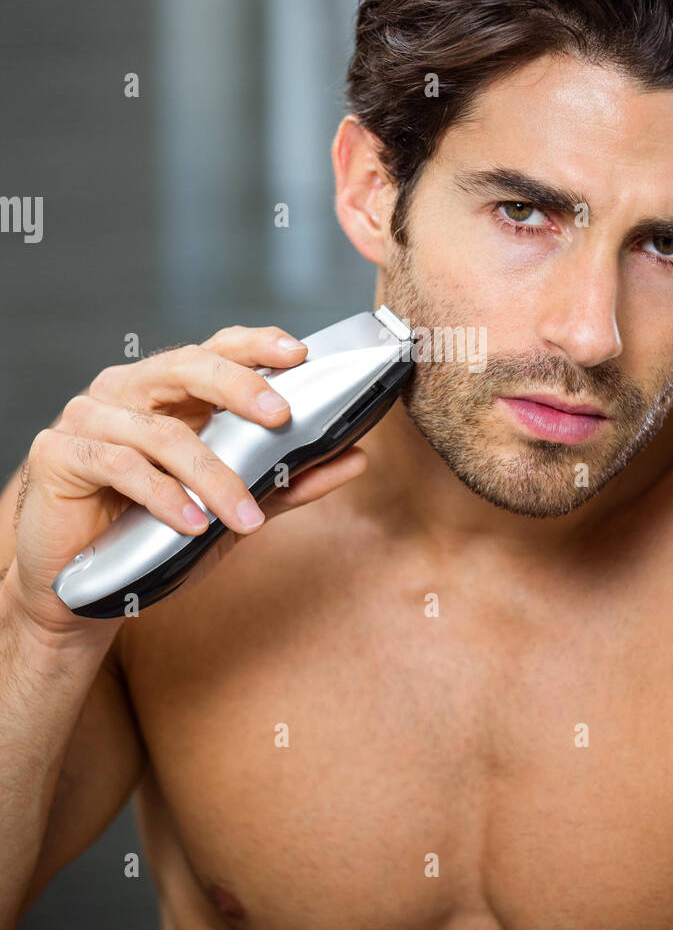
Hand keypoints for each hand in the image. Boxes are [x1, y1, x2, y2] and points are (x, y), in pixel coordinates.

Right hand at [5, 326, 367, 635]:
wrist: (80, 585)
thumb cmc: (153, 533)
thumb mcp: (231, 505)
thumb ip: (287, 480)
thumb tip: (355, 457)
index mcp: (169, 390)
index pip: (217, 350)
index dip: (256, 344)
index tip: (299, 353)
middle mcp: (128, 390)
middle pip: (189, 367)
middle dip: (240, 387)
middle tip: (281, 416)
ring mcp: (90, 416)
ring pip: (163, 433)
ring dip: (213, 477)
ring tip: (245, 517)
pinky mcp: (60, 454)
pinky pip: (120, 467)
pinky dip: (164, 497)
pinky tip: (191, 524)